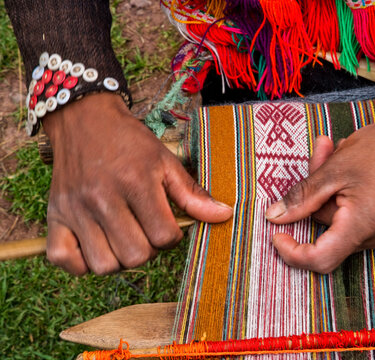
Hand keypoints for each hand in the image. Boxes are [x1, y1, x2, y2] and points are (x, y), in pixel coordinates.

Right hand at [43, 93, 231, 274]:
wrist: (85, 120)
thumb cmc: (130, 142)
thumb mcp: (165, 161)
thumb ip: (192, 193)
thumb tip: (224, 215)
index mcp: (136, 184)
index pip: (164, 237)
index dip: (171, 236)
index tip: (165, 222)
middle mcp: (102, 199)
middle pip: (135, 257)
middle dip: (147, 249)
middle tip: (144, 230)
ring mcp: (75, 210)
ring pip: (104, 265)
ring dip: (119, 258)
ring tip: (122, 237)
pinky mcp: (54, 216)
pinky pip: (63, 260)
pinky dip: (81, 262)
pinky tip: (96, 244)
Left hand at [265, 96, 374, 273]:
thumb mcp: (334, 170)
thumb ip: (301, 198)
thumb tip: (274, 217)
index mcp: (362, 227)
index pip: (319, 260)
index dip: (292, 252)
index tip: (277, 233)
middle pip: (327, 229)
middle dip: (314, 194)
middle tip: (320, 153)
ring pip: (338, 218)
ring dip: (329, 187)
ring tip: (335, 149)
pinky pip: (353, 213)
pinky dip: (343, 191)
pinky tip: (347, 162)